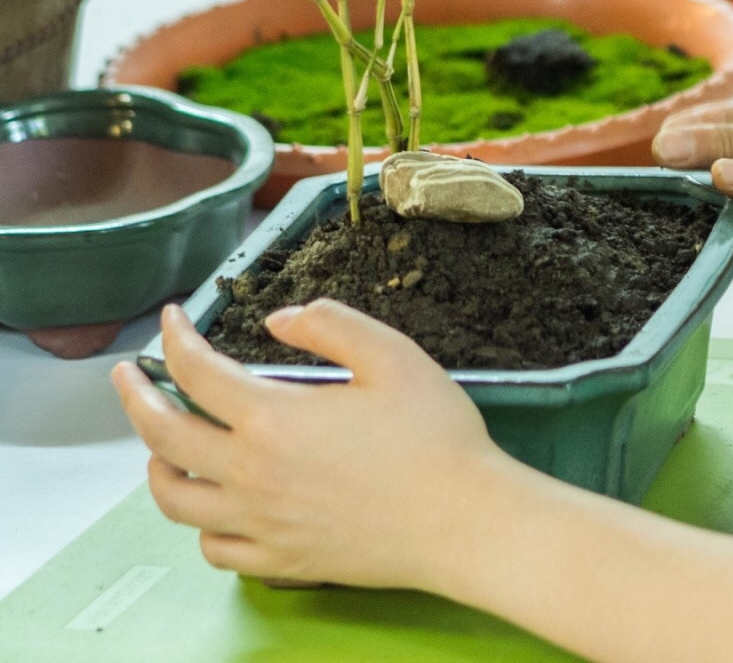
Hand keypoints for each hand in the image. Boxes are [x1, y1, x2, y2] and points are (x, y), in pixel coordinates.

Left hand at [112, 301, 503, 588]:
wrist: (461, 521)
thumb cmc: (435, 439)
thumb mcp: (394, 356)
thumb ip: (331, 325)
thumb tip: (280, 318)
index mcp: (274, 419)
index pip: (197, 371)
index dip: (175, 338)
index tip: (171, 319)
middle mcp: (251, 475)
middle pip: (163, 434)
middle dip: (135, 397)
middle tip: (128, 375)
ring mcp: (259, 523)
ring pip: (174, 499)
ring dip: (156, 464)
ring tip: (161, 445)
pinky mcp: (279, 558)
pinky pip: (213, 547)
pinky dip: (200, 522)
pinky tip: (214, 506)